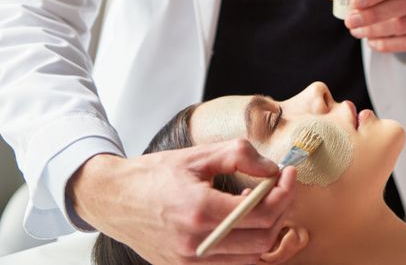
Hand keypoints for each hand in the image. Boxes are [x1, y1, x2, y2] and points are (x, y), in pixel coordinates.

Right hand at [70, 140, 295, 264]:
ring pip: (251, 258)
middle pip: (263, 239)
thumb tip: (272, 169)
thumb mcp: (198, 155)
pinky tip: (243, 220)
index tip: (288, 174)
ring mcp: (190, 261)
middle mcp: (196, 243)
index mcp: (200, 211)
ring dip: (267, 230)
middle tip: (280, 186)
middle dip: (281, 210)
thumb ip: (239, 155)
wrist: (114, 198)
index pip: (262, 212)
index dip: (284, 192)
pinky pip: (231, 264)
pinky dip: (247, 246)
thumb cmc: (155, 174)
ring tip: (261, 202)